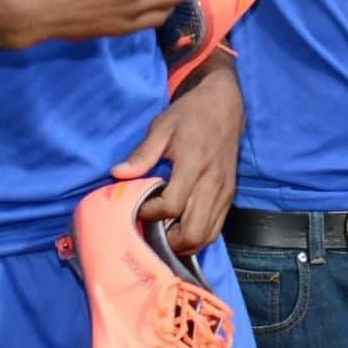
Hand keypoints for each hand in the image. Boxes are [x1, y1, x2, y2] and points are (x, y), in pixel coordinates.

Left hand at [110, 58, 243, 252]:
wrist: (224, 105)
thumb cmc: (189, 114)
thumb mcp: (162, 127)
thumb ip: (142, 154)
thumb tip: (118, 174)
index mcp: (193, 164)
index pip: (171, 205)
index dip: (150, 213)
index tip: (138, 208)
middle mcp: (212, 183)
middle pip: (192, 231)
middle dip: (168, 240)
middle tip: (151, 231)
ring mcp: (224, 191)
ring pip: (207, 236)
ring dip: (184, 243)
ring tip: (165, 233)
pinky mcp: (230, 195)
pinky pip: (217, 228)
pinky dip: (199, 236)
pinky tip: (181, 228)